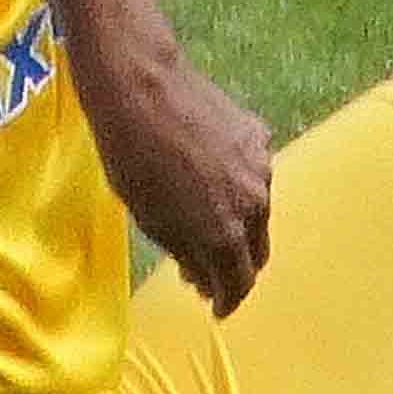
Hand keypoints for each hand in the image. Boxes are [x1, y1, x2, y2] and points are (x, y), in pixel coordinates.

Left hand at [76, 35, 275, 312]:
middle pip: (257, 251)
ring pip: (258, 211)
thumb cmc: (131, 158)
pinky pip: (253, 172)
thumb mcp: (151, 220)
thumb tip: (204, 277)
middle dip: (235, 267)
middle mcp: (255, 204)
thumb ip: (186, 253)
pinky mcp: (257, 134)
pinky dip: (237, 183)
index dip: (227, 300)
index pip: (240, 283)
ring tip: (207, 220)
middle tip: (208, 270)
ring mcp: (261, 166)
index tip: (216, 306)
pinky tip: (210, 175)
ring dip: (237, 224)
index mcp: (226, 233)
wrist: (140, 87)